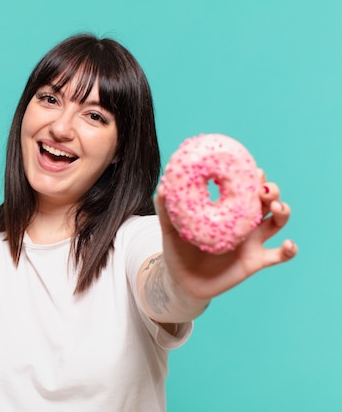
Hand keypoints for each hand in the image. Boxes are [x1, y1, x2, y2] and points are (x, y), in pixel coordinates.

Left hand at [155, 172, 297, 301]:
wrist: (181, 282)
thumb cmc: (177, 251)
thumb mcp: (170, 228)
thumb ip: (165, 208)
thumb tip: (163, 186)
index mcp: (226, 209)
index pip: (244, 186)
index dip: (252, 176)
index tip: (252, 170)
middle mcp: (244, 222)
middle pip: (266, 199)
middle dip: (271, 190)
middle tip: (262, 190)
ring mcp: (252, 241)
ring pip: (278, 222)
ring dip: (283, 211)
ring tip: (276, 208)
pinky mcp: (255, 261)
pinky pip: (280, 255)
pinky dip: (290, 249)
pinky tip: (289, 244)